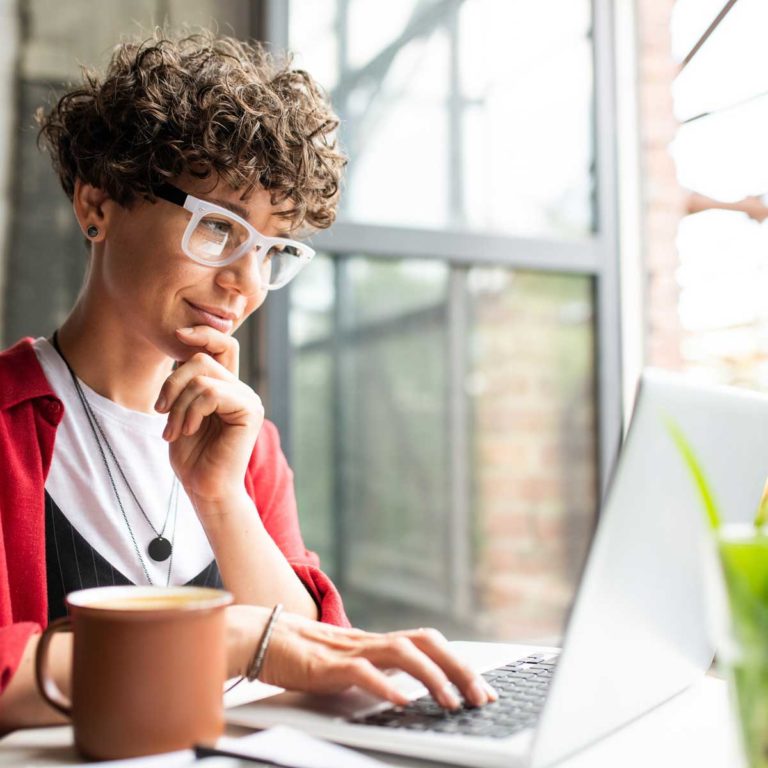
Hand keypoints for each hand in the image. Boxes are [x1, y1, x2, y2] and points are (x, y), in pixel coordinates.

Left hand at [155, 326, 263, 503]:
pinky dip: (190, 411)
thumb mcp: (180, 409)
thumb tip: (182, 345)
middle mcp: (240, 388)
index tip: (177, 334)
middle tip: (161, 411)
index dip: (202, 332)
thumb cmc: (191, 455)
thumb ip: (186, 381)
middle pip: (203, 357)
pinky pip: (211, 393)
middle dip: (172, 382)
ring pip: (203, 376)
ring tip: (174, 429)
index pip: (223, 344)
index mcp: (226, 385)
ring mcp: (248, 398)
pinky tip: (187, 430)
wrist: (205, 488)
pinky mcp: (250, 411)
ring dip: (178, 403)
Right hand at [227, 607, 496, 709]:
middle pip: (427, 642)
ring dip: (432, 677)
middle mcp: (371, 642)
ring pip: (402, 652)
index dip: (460, 664)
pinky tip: (401, 701)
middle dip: (459, 668)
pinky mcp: (327, 665)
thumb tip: (411, 689)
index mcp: (379, 643)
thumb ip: (379, 671)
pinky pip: (361, 671)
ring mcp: (351, 650)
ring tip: (449, 702)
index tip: (484, 690)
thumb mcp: (351, 664)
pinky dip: (385, 685)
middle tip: (480, 697)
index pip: (430, 645)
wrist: (263, 638)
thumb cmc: (304, 655)